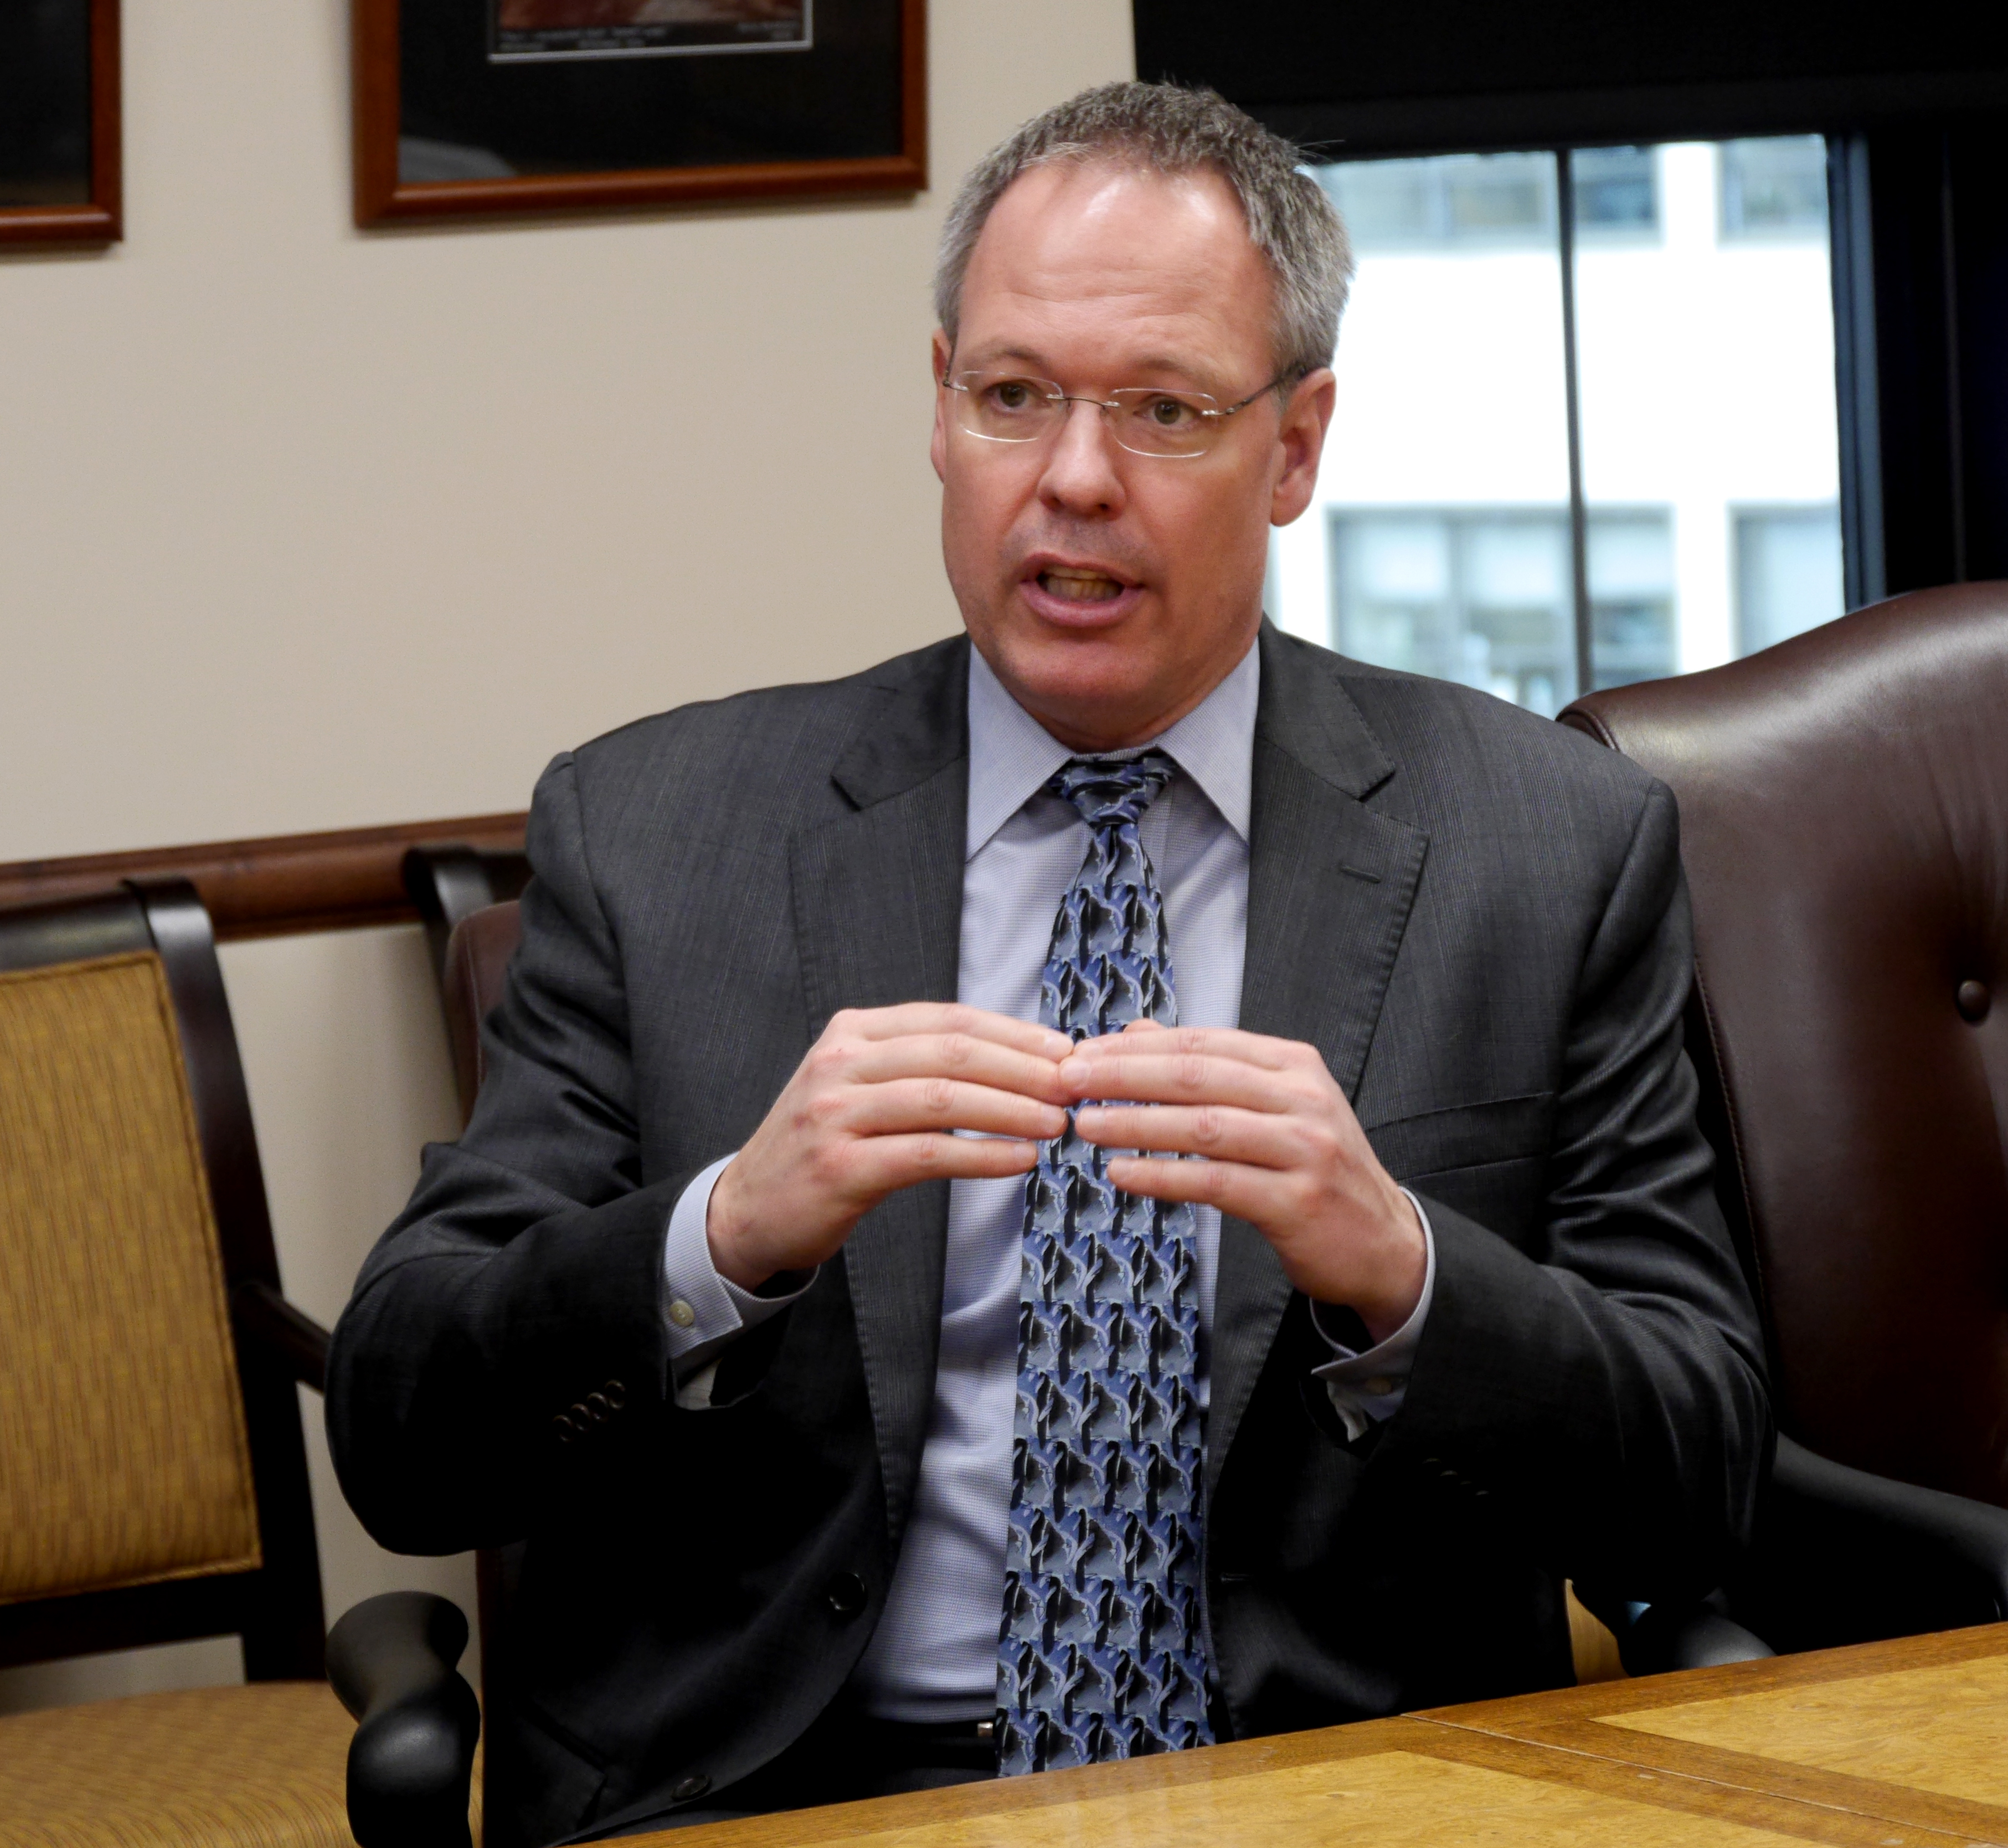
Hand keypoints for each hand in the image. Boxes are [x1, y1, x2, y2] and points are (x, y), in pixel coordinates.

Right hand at [707, 1004, 1071, 1290]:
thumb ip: (921, 1066)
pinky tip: (1020, 1160)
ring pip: (943, 1098)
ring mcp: (835, 1114)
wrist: (748, 1209)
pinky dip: (982, 1154)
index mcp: (852, 1033)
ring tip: (1058, 1123)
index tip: (1065, 1050)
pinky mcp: (840, 1167)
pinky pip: (927, 1154)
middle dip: (1024, 1068)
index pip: (949, 1019)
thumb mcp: (861, 1085)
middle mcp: (840, 1063)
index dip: (1014, 1033)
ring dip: (1012, 1109)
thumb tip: (1018, 1061)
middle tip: (1074, 1086)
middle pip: (952, 1053)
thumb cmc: (825, 1146)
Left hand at [1063, 1020, 1425, 1342]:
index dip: (1136, 1047)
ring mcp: (1304, 1149)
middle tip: (1068, 1081)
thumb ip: (1208, 1069)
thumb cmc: (1314, 1170)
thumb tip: (1137, 1031)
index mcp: (1293, 1065)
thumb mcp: (1271, 1106)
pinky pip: (1215, 1182)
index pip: (1202, 1043)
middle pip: (1197, 1076)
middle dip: (1124, 1075)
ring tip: (1084, 1125)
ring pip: (1203, 1126)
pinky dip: (1162, 1176)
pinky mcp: (1297, 1201)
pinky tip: (1121, 1175)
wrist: (1384, 1242)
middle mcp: (1302, 1099)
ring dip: (1135, 1124)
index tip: (1081, 1053)